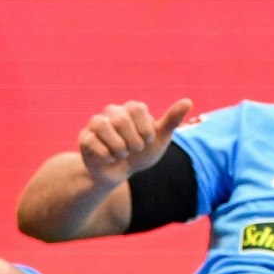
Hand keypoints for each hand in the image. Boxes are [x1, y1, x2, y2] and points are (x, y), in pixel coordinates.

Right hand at [78, 98, 193, 185]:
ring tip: (122, 154)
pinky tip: (110, 159)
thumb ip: (172, 120)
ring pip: (102, 125)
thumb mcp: (160, 139)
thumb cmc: (142, 153)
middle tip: (135, 150)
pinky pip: (92, 142)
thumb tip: (188, 101)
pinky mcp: (85, 138)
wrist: (122, 173)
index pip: (137, 109)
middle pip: (120, 118)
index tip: (148, 141)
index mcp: (131, 108)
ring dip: (118, 147)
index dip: (145, 129)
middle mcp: (112, 112)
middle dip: (132, 141)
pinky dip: (106, 155)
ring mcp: (96, 124)